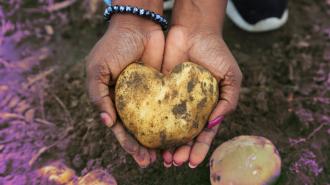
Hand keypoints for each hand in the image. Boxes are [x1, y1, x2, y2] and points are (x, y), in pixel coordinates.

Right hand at [86, 12, 164, 167]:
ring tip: (167, 155)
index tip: (139, 156)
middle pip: (138, 130)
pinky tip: (178, 134)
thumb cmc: (114, 46)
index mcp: (112, 100)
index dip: (128, 144)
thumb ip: (98, 95)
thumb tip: (107, 123)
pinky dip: (170, 121)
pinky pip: (167, 108)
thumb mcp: (97, 69)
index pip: (120, 128)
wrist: (138, 24)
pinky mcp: (162, 88)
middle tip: (153, 161)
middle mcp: (130, 101)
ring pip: (154, 123)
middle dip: (144, 147)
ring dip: (158, 139)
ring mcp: (147, 96)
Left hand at [161, 0, 241, 167]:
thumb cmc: (216, 53)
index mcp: (208, 108)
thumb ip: (228, 101)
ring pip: (168, 128)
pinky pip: (154, 110)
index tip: (191, 162)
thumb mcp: (231, 77)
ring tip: (162, 157)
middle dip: (180, 151)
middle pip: (184, 136)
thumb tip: (214, 123)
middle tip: (173, 162)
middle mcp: (190, 108)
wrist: (194, 31)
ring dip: (165, 144)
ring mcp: (174, 100)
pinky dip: (152, 125)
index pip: (203, 135)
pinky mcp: (159, 91)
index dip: (199, 149)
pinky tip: (148, 137)